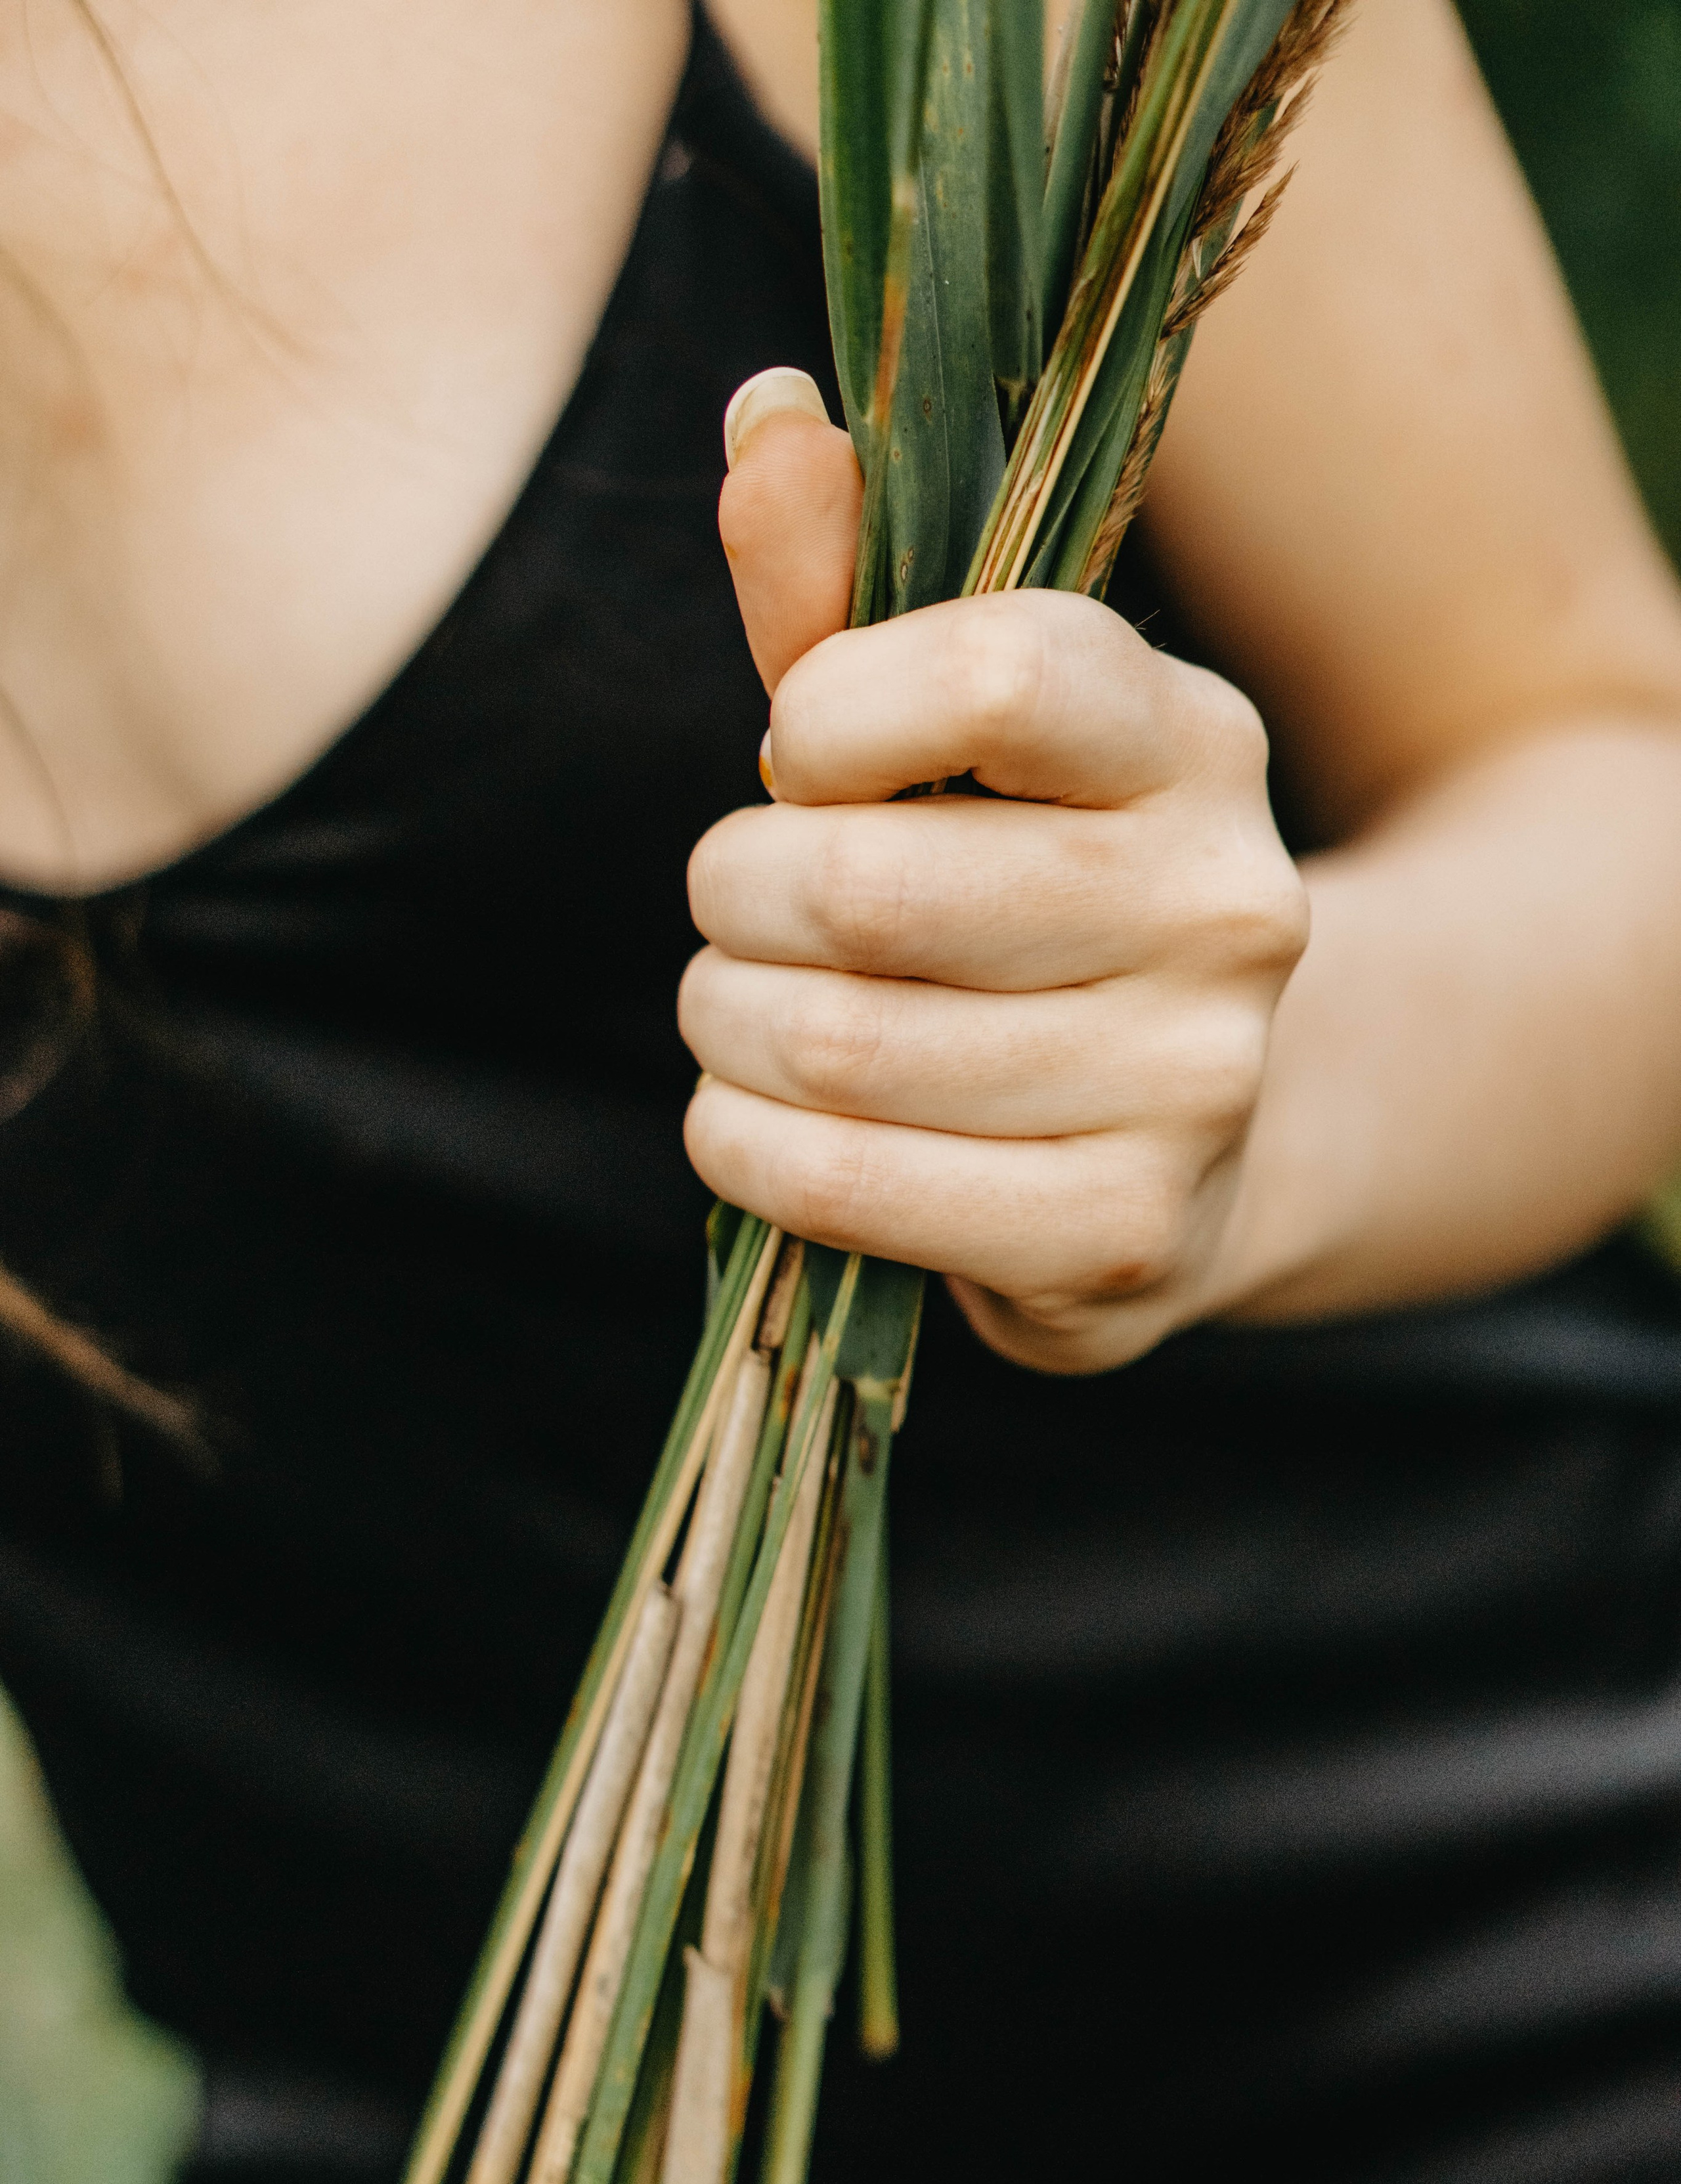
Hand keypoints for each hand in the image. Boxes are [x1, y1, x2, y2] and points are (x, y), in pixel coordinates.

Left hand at [681, 370, 1308, 1374]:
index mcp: (1191, 742)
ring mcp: (1196, 1084)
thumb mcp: (950, 738)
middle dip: (737, 897)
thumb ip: (845, 591)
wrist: (1183, 1136)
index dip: (828, 715)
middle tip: (737, 910)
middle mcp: (1228, 906)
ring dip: (727, 1030)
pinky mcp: (1130, 1234)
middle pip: (871, 888)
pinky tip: (752, 1125)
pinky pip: (857, 1189)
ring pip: (842, 1048)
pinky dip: (749, 1152)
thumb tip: (766, 409)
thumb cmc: (1020, 900)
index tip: (796, 755)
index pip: (998, 675)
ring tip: (740, 1016)